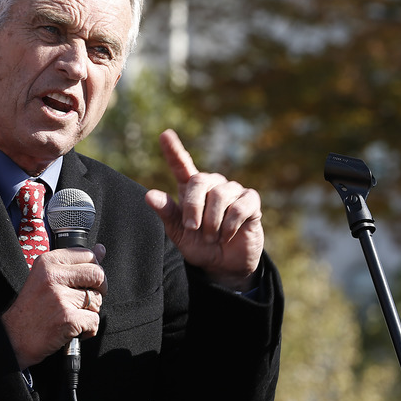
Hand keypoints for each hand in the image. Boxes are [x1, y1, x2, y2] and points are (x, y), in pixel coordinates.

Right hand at [1, 244, 106, 369]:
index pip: (87, 254)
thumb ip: (73, 264)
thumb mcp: (46, 278)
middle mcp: (53, 276)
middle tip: (89, 300)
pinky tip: (75, 330)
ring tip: (74, 316)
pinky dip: (89, 330)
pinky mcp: (68, 318)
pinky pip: (94, 320)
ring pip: (97, 299)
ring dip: (91, 312)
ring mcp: (60, 297)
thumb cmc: (31, 309)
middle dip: (100, 289)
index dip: (94, 269)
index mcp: (48, 262)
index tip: (89, 281)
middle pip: (97, 274)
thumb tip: (100, 249)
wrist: (14, 338)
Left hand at [145, 129, 263, 290]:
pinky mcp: (251, 201)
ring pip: (220, 195)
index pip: (182, 165)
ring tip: (211, 236)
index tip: (164, 134)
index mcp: (191, 190)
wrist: (224, 266)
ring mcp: (233, 191)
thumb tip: (150, 194)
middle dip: (193, 206)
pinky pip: (239, 207)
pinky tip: (227, 235)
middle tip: (192, 227)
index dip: (173, 150)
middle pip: (199, 180)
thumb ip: (167, 213)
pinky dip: (230, 225)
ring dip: (212, 222)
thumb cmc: (200, 246)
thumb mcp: (179, 233)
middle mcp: (212, 185)